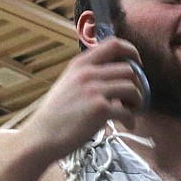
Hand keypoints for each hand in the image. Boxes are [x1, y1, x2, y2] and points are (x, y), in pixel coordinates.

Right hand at [24, 38, 145, 156]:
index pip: (114, 44)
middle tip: (134, 98)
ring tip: (131, 111)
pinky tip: (126, 124)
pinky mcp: (100, 109)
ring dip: (138, 101)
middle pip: (129, 69)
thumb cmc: (56, 115)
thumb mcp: (68, 83)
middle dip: (138, 84)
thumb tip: (117, 74)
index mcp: (80, 64)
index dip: (131, 52)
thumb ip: (88, 75)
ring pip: (132, 88)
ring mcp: (94, 90)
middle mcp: (88, 73)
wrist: (42, 136)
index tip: (137, 65)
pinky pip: (127, 111)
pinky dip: (131, 119)